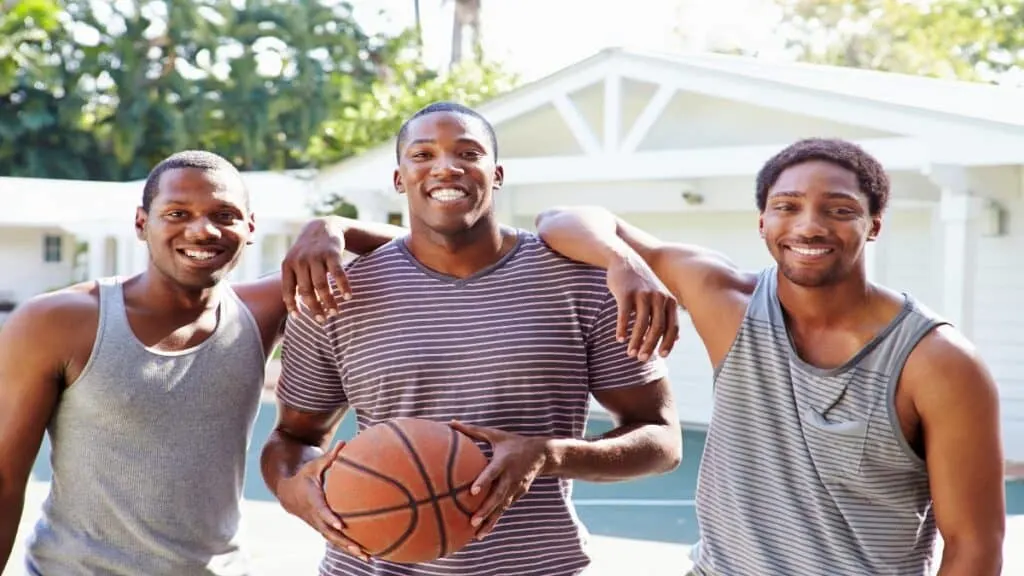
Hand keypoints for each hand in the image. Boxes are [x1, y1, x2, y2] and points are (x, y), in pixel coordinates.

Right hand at [277, 442, 370, 560]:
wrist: (288, 493)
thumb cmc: (305, 475)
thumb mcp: (314, 465)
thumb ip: (330, 456)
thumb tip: (345, 442)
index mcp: (312, 500)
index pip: (321, 511)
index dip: (330, 518)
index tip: (340, 525)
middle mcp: (315, 516)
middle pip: (330, 532)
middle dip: (345, 542)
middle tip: (360, 548)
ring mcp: (318, 525)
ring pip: (334, 540)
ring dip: (349, 549)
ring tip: (367, 557)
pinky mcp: (322, 529)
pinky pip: (336, 540)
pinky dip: (348, 547)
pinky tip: (365, 553)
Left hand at [282, 217, 349, 322]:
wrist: (323, 226)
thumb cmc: (308, 251)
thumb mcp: (295, 261)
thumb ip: (294, 280)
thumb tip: (294, 308)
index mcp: (288, 264)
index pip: (288, 290)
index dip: (293, 305)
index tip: (299, 318)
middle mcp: (300, 261)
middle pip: (307, 291)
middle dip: (315, 308)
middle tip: (323, 319)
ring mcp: (316, 256)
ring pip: (322, 285)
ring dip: (329, 301)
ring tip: (335, 312)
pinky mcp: (332, 253)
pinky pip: (338, 274)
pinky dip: (343, 287)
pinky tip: (348, 297)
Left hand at [448, 420, 548, 539]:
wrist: (542, 455)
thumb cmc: (513, 442)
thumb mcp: (495, 435)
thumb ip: (472, 430)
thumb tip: (450, 422)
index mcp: (504, 461)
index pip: (493, 472)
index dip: (484, 481)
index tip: (473, 492)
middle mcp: (511, 477)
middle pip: (498, 496)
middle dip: (486, 509)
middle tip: (472, 521)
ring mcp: (516, 488)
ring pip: (502, 507)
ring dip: (490, 521)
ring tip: (477, 534)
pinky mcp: (517, 495)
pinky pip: (504, 509)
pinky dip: (494, 521)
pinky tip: (483, 533)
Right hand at [606, 254, 678, 360]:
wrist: (624, 259)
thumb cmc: (642, 283)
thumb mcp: (659, 296)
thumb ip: (668, 316)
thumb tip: (677, 339)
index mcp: (669, 300)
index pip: (672, 327)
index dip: (668, 343)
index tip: (661, 356)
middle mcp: (658, 297)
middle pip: (658, 327)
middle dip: (650, 345)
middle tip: (642, 359)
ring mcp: (642, 294)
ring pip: (642, 324)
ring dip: (636, 341)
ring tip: (630, 353)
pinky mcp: (626, 293)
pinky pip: (625, 315)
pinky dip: (622, 329)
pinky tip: (619, 339)